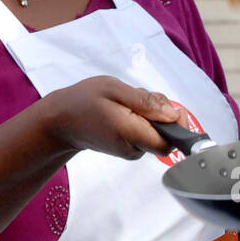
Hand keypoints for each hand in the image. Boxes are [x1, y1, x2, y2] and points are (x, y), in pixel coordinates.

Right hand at [41, 76, 182, 159]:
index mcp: (129, 134)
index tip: (170, 105)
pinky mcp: (129, 148)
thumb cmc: (82, 102)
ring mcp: (131, 151)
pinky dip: (142, 119)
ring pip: (156, 133)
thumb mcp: (113, 89)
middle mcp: (133, 148)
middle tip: (139, 96)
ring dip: (150, 114)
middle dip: (161, 113)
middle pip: (165, 136)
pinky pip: (146, 133)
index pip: (169, 142)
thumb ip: (145, 101)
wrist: (61, 121)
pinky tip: (125, 109)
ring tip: (126, 101)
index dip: (178, 125)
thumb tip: (172, 113)